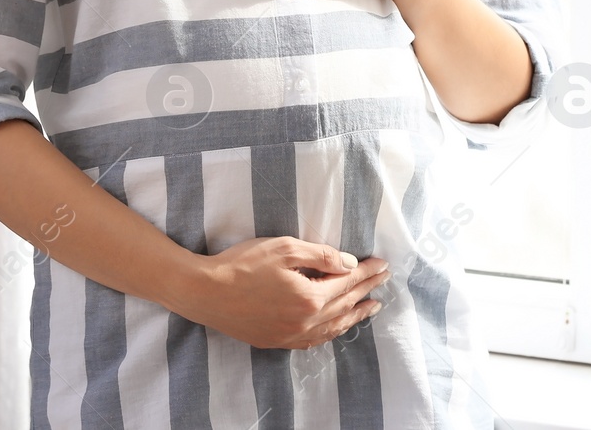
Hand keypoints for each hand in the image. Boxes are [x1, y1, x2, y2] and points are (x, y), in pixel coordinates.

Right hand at [176, 236, 389, 348]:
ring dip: (355, 315)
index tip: (383, 264)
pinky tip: (338, 326)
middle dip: (366, 289)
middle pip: (345, 304)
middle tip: (384, 280)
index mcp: (310, 297)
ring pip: (334, 327)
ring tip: (371, 306)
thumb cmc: (242, 264)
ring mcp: (291, 335)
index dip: (367, 272)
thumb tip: (349, 263)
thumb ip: (321, 256)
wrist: (206, 293)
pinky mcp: (278, 341)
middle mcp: (305, 322)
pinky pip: (315, 340)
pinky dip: (333, 331)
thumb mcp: (284, 248)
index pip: (347, 282)